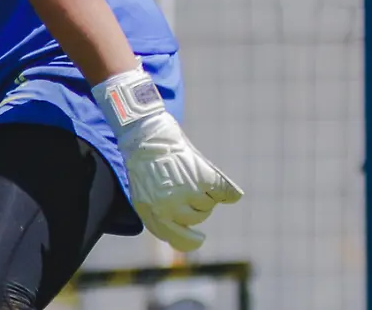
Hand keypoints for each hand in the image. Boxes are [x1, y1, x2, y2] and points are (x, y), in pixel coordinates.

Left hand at [92, 68, 242, 251]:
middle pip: (196, 219)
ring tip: (189, 173)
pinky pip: (224, 193)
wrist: (143, 132)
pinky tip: (227, 189)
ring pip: (208, 204)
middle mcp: (169, 207)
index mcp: (152, 213)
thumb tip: (182, 237)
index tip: (199, 238)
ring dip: (205, 192)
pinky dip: (228, 190)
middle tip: (187, 186)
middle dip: (195, 207)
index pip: (177, 238)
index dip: (189, 240)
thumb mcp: (143, 193)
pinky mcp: (201, 177)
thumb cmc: (143, 160)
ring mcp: (186, 193)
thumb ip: (159, 214)